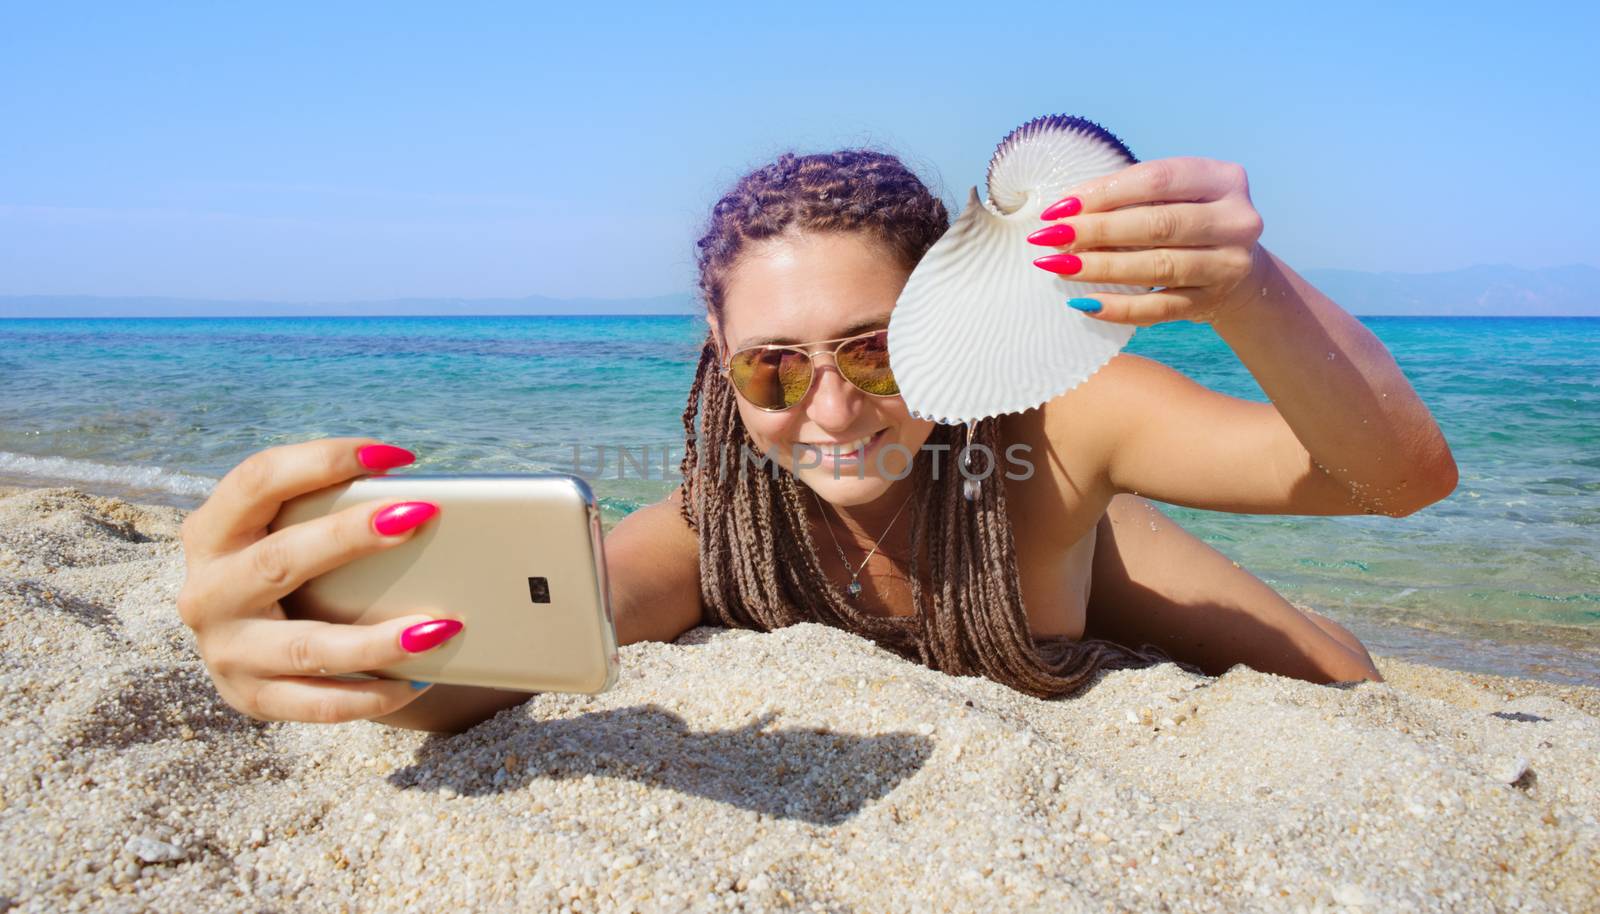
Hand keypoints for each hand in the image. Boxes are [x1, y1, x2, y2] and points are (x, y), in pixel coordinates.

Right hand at [176, 437, 457, 723]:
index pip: (258, 480)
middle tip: (419, 517)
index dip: (320, 459)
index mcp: (212, 531)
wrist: (243, 648)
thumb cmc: (287, 567)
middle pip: (279, 559)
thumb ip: (325, 510)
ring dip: (377, 639)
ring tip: (439, 627)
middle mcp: (208, 591)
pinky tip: (420, 677)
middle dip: (350, 536)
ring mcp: (226, 651)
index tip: (392, 456)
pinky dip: (374, 693)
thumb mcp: (282, 532)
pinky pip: (319, 703)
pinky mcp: (251, 698)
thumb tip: (420, 498)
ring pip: (306, 647)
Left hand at [1027, 156, 1265, 325]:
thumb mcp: (1174, 198)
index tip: (1061, 206)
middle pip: (1158, 223)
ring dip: (1102, 267)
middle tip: (1051, 237)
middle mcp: (1237, 221)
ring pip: (1158, 266)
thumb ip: (1129, 196)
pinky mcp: (1213, 301)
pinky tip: (1085, 304)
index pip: (1157, 179)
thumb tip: (1065, 209)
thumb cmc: (1189, 224)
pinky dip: (1120, 308)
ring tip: (1059, 266)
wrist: (1240, 273)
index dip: (1105, 191)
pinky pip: (1159, 308)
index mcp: (1224, 180)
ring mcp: (1229, 265)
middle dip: (1097, 230)